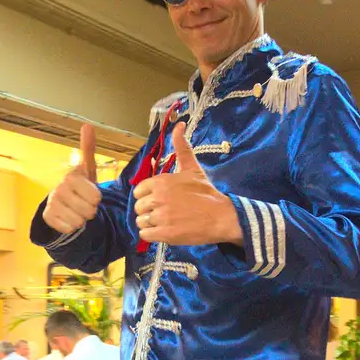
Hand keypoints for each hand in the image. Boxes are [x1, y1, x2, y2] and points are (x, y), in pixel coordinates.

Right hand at [41, 123, 100, 234]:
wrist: (62, 202)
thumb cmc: (79, 186)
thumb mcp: (87, 169)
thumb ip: (88, 148)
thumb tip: (87, 125)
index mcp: (71, 177)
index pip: (96, 197)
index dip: (97, 199)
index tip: (90, 194)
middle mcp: (59, 189)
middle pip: (89, 211)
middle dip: (90, 210)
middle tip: (83, 204)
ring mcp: (52, 203)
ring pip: (79, 221)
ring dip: (81, 219)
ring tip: (76, 210)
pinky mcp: (47, 217)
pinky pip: (69, 229)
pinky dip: (71, 227)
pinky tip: (67, 218)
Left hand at [134, 124, 241, 245]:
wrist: (221, 216)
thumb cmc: (206, 192)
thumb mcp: (192, 168)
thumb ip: (182, 147)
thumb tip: (179, 124)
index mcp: (161, 182)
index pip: (138, 191)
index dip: (148, 196)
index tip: (160, 200)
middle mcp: (158, 198)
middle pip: (138, 207)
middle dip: (149, 210)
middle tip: (165, 212)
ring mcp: (161, 217)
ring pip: (141, 222)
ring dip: (150, 223)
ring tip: (166, 222)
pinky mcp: (165, 234)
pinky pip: (145, 235)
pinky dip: (152, 235)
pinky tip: (164, 231)